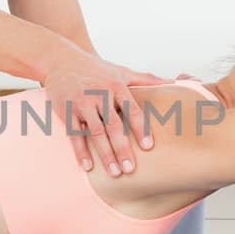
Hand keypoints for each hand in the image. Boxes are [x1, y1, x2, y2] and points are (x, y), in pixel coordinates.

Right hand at [41, 46, 167, 175]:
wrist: (61, 60)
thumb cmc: (96, 69)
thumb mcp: (121, 71)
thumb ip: (146, 79)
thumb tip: (173, 82)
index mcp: (116, 86)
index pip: (132, 110)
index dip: (141, 129)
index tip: (148, 147)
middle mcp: (100, 95)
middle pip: (114, 126)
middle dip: (123, 149)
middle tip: (131, 169)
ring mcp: (82, 103)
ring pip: (96, 133)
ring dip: (105, 155)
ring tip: (115, 173)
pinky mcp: (66, 111)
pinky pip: (74, 135)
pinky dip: (81, 152)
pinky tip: (88, 167)